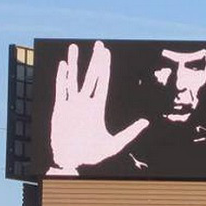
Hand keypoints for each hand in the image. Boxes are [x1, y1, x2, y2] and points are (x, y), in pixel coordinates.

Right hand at [47, 41, 148, 174]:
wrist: (72, 162)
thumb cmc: (93, 155)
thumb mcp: (115, 144)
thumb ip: (129, 133)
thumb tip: (146, 122)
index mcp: (97, 109)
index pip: (102, 83)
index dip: (105, 68)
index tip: (107, 53)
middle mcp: (85, 103)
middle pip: (91, 76)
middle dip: (95, 60)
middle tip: (99, 44)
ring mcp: (72, 105)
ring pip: (74, 78)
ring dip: (74, 63)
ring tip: (75, 47)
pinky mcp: (59, 109)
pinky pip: (60, 89)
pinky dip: (61, 77)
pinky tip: (63, 64)